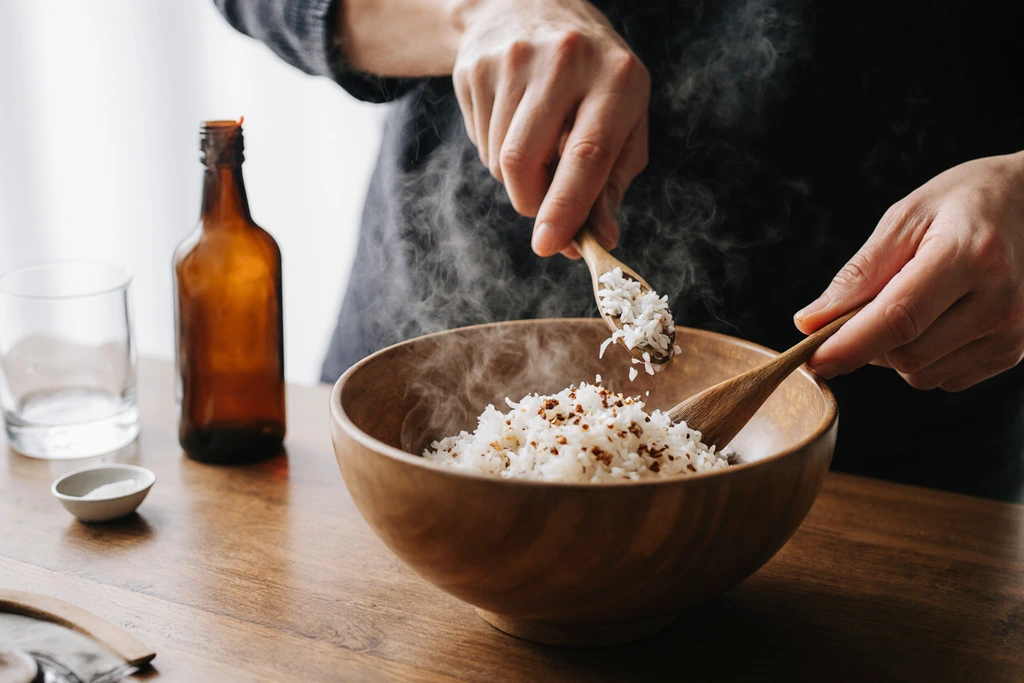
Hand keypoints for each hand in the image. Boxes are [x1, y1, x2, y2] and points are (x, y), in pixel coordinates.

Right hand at [452, 0, 649, 257]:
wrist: (531, 8)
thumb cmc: (593, 80)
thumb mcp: (623, 121)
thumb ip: (613, 182)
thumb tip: (600, 237)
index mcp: (616, 77)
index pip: (586, 154)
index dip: (566, 207)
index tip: (550, 246)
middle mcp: (565, 60)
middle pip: (524, 161)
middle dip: (531, 202)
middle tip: (544, 208)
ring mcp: (514, 59)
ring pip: (500, 159)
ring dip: (517, 178)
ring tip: (538, 145)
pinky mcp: (477, 67)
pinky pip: (480, 142)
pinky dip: (498, 153)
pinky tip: (515, 123)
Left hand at [794, 151, 1023, 391]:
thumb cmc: (965, 204)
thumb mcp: (906, 217)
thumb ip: (859, 273)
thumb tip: (810, 322)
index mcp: (970, 256)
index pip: (897, 319)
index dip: (848, 346)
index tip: (810, 359)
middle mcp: (999, 301)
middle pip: (905, 355)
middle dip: (868, 341)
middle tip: (867, 305)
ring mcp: (1012, 332)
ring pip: (921, 375)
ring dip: (895, 352)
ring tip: (912, 302)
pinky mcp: (1014, 353)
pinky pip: (944, 379)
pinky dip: (924, 359)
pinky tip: (938, 319)